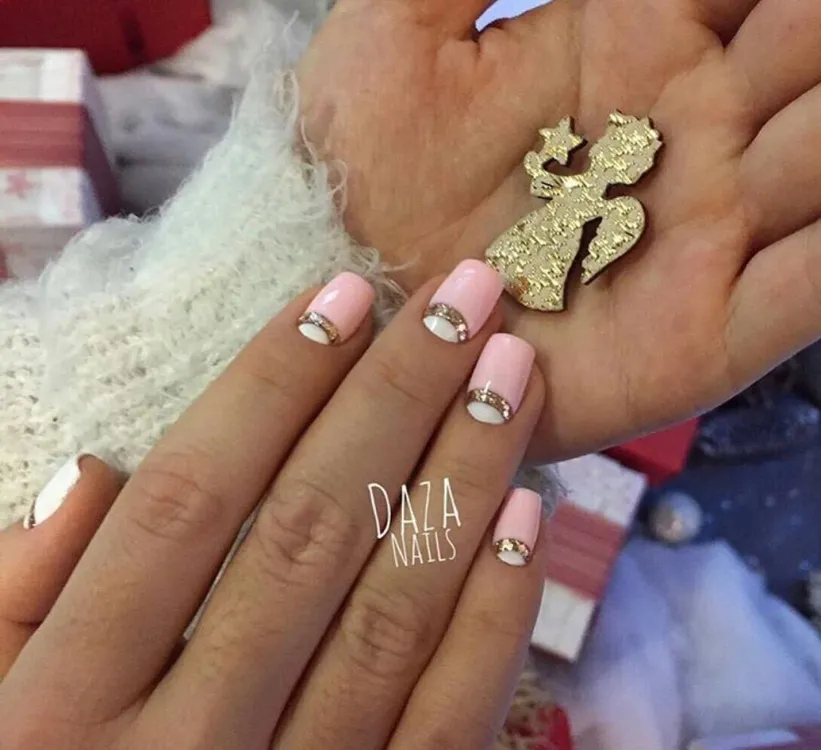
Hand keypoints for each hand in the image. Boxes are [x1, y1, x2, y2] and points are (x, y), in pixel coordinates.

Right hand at [0, 270, 548, 749]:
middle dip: (397, 396)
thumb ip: (13, 602)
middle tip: (467, 296)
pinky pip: (448, 721)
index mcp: (63, 710)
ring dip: (465, 477)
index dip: (270, 386)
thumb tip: (96, 472)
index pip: (189, 501)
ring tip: (512, 373)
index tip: (341, 292)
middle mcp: (184, 749)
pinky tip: (528, 513)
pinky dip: (495, 614)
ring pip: (395, 611)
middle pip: (310, 532)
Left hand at [298, 0, 820, 460]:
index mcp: (634, 46)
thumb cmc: (354, 170)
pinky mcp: (696, 338)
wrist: (349, 304)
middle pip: (810, 62)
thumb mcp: (394, 37)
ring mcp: (701, 239)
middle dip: (820, 41)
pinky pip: (801, 295)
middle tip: (814, 29)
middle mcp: (686, 139)